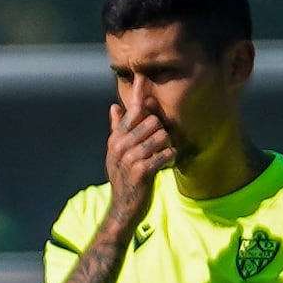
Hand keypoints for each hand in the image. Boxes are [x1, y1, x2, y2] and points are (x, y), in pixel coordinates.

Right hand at [98, 89, 173, 228]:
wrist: (123, 207)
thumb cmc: (124, 177)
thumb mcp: (117, 152)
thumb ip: (117, 128)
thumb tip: (114, 107)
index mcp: (116, 138)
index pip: (131, 111)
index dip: (138, 92)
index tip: (142, 74)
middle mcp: (120, 145)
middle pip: (152, 121)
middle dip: (160, 132)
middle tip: (156, 148)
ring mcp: (130, 158)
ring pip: (161, 136)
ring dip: (166, 146)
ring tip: (159, 157)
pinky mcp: (142, 170)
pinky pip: (165, 153)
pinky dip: (169, 159)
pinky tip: (164, 165)